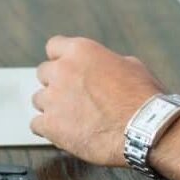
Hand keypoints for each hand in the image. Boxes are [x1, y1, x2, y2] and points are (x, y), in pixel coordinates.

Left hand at [29, 34, 163, 166]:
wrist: (144, 129)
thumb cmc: (142, 98)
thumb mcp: (131, 66)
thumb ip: (107, 63)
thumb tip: (104, 68)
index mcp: (80, 51)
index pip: (54, 46)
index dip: (61, 59)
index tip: (67, 69)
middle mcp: (62, 70)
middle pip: (43, 73)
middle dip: (55, 83)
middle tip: (72, 96)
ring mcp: (53, 98)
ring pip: (38, 99)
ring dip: (52, 107)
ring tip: (72, 118)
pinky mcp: (50, 125)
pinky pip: (36, 125)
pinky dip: (48, 129)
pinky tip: (63, 133)